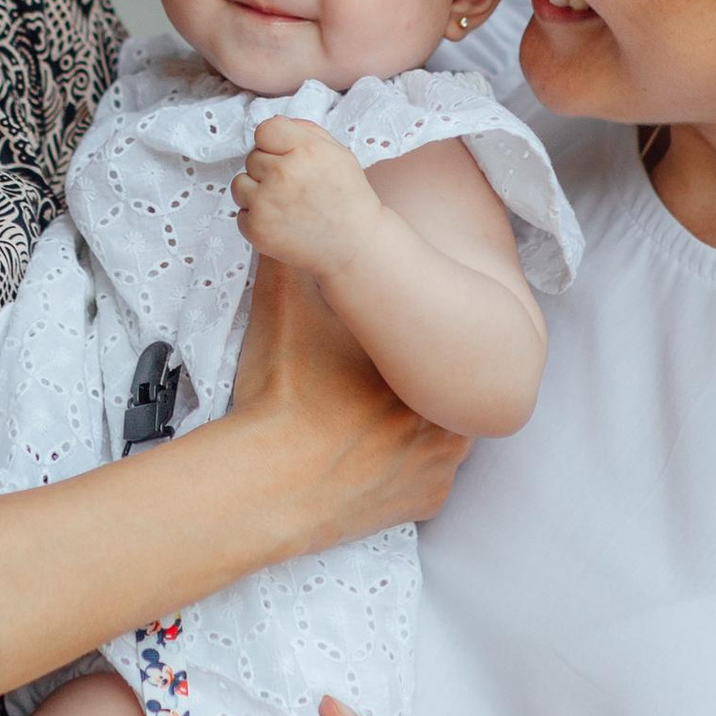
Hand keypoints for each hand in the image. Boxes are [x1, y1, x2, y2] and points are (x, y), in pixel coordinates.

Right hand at [224, 258, 467, 554]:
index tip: (372, 343)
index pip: (431, 339)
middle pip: (436, 385)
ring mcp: (442, 463)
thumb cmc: (283, 395)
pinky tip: (368, 460)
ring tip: (364, 419)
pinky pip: (427, 481)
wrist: (268, 483)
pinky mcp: (426, 502)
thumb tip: (286, 213)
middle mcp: (447, 410)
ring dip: (413, 425)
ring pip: (441, 433)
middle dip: (408, 381)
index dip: (400, 339)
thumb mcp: (283, 308)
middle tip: (363, 379)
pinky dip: (403, 472)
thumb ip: (291, 256)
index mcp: (423, 361)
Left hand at [232, 118, 380, 279]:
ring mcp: (267, 202)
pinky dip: (257, 219)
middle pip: (252, 157)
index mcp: (306, 150)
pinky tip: (281, 223)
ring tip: (282, 204)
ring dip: (255, 192)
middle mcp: (283, 173)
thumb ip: (305, 131)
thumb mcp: (338, 153)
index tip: (285, 156)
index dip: (273, 143)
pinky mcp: (257, 228)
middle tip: (292, 187)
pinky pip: (241, 213)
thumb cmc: (348, 198)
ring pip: (239, 184)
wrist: (355, 246)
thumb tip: (272, 123)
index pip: (265, 130)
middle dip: (268, 169)